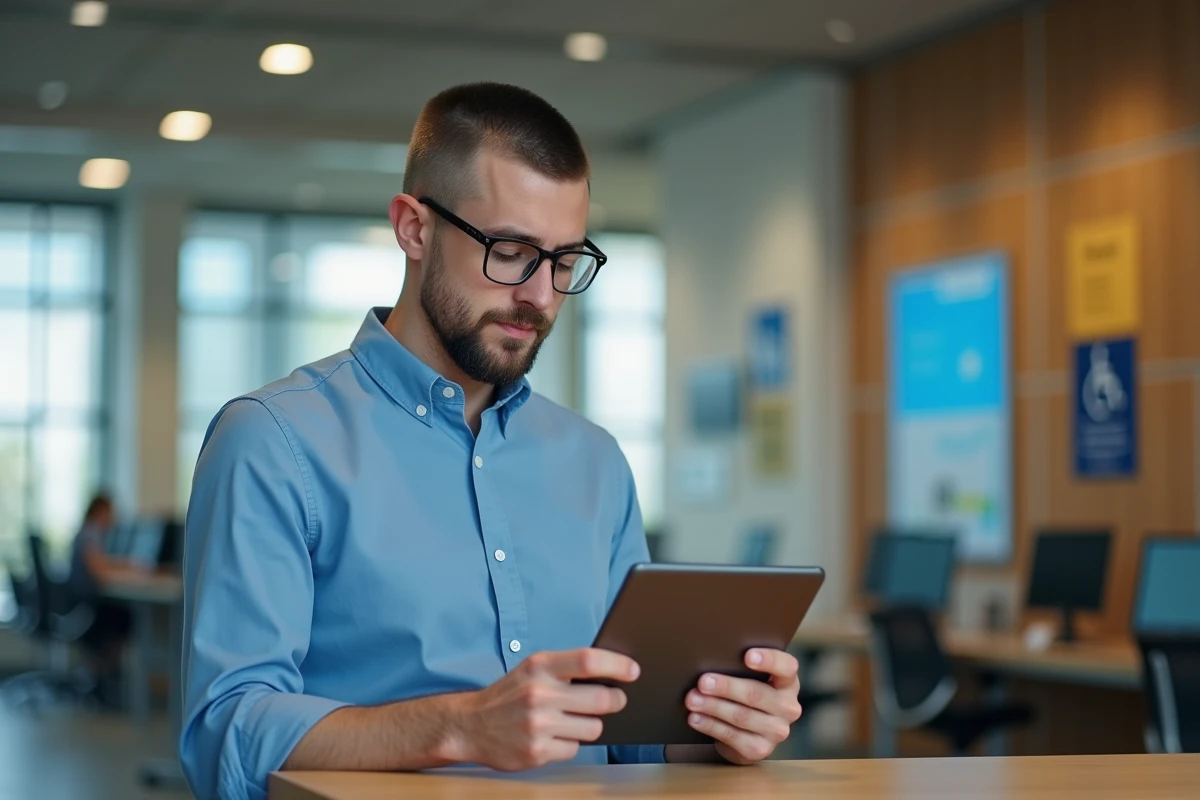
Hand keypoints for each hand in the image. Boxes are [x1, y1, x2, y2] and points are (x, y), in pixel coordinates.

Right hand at [451, 648, 638, 770]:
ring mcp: (538, 725)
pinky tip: (553, 736)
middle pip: (600, 699)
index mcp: (540, 666)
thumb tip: (612, 673)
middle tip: (614, 700)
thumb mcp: (532, 669)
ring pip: (593, 728)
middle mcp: (539, 694)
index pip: (588, 660)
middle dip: (615, 701)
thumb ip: (566, 668)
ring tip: (573, 720)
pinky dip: (570, 743)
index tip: (633, 671)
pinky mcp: (536, 752)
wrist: (470, 725)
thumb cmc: (509, 694)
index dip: (617, 665)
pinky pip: (574, 749)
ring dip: (590, 725)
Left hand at [685, 648, 801, 764]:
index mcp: (787, 682)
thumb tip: (710, 659)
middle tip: (703, 682)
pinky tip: (695, 718)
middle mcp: (787, 707)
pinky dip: (710, 725)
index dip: (769, 660)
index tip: (747, 656)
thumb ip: (739, 668)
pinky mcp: (760, 749)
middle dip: (726, 687)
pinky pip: (732, 736)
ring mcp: (776, 731)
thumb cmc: (744, 693)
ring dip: (713, 707)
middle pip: (756, 693)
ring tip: (692, 700)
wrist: (746, 733)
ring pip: (741, 716)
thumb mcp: (749, 678)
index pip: (786, 666)